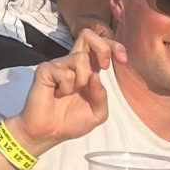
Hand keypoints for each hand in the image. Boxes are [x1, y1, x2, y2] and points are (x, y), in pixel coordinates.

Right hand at [11, 27, 120, 155]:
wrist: (48, 133)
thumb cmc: (70, 122)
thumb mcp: (97, 114)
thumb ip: (102, 96)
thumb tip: (96, 76)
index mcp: (87, 70)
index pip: (99, 45)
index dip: (113, 46)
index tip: (123, 60)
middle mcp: (72, 63)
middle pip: (87, 35)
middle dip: (102, 48)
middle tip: (104, 67)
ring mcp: (58, 65)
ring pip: (79, 59)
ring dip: (81, 81)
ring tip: (69, 94)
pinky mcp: (46, 70)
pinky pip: (65, 73)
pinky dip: (65, 88)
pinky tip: (57, 94)